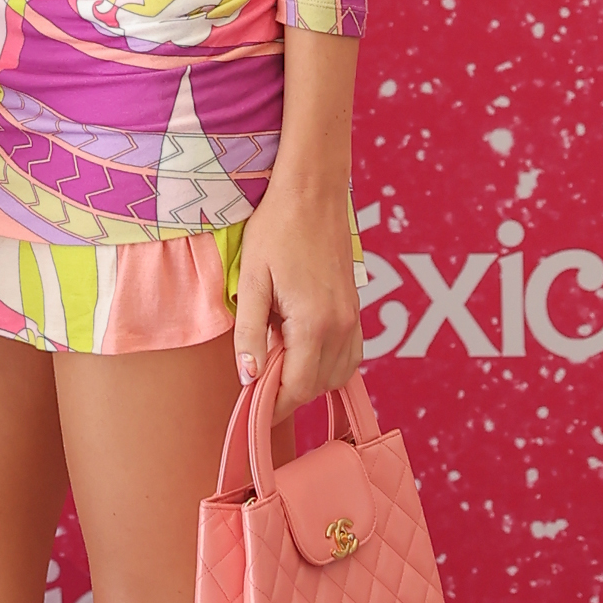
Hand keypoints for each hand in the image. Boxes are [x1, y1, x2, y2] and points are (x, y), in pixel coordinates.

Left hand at [232, 172, 363, 409]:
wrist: (312, 192)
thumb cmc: (277, 230)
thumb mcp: (251, 281)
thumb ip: (249, 333)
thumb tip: (247, 377)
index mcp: (314, 324)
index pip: (297, 387)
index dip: (272, 406)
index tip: (250, 409)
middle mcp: (341, 327)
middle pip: (319, 386)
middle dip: (288, 393)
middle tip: (256, 380)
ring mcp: (353, 318)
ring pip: (338, 375)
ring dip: (309, 380)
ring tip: (276, 360)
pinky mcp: (355, 309)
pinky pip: (349, 355)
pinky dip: (327, 364)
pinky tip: (301, 349)